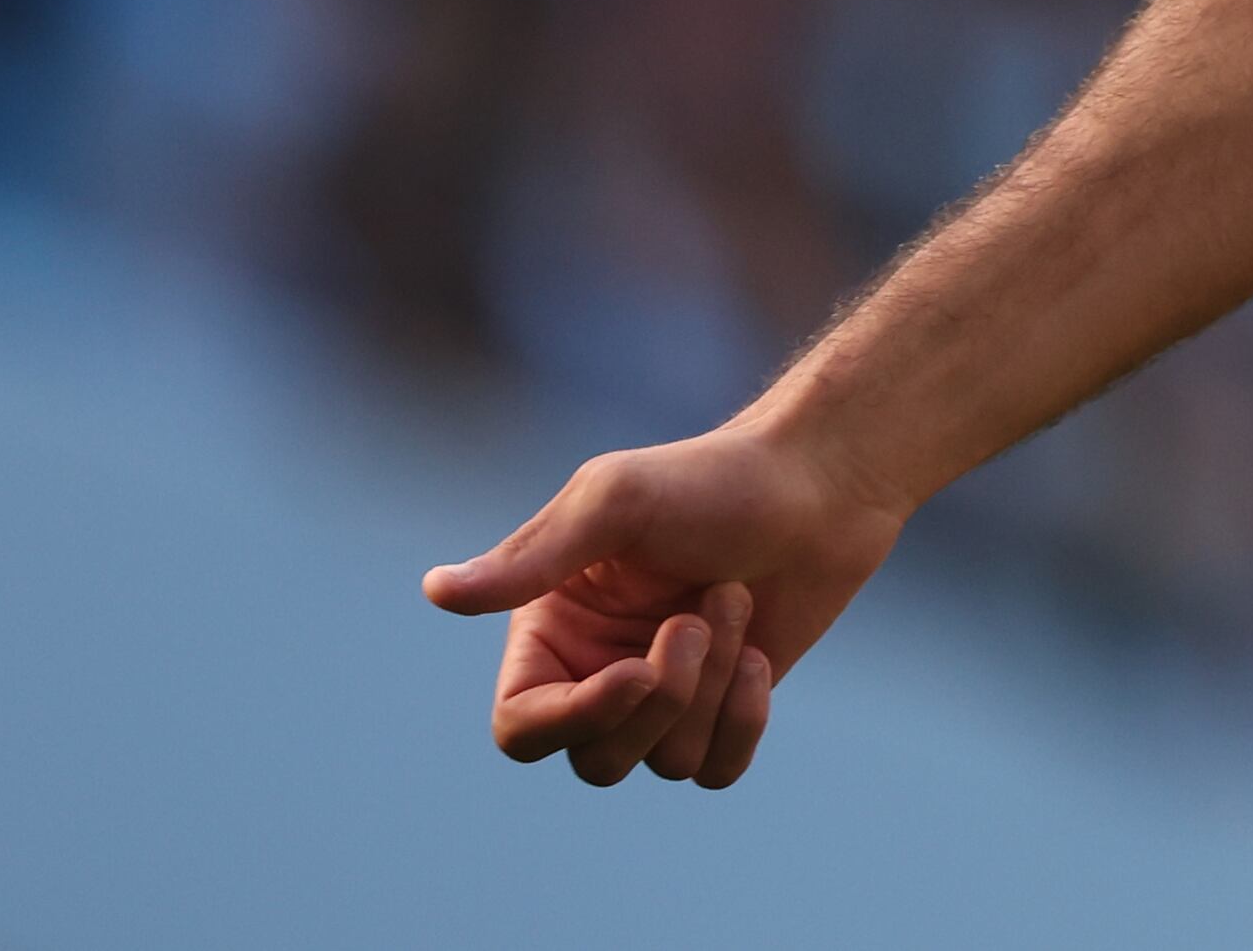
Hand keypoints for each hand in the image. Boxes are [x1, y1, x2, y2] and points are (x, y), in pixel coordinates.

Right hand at [421, 417, 907, 787]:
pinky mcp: (720, 711)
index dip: (572, 720)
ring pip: (665, 762)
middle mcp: (596, 672)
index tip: (636, 672)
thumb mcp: (614, 504)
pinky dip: (743, 719)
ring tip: (734, 596)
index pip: (521, 728)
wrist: (817, 486)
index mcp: (552, 630)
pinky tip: (758, 656)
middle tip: (699, 615)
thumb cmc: (711, 481)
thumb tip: (435, 591)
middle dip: (662, 698)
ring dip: (712, 684)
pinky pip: (715, 771)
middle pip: (596, 760)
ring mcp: (662, 698)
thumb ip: (529, 559)